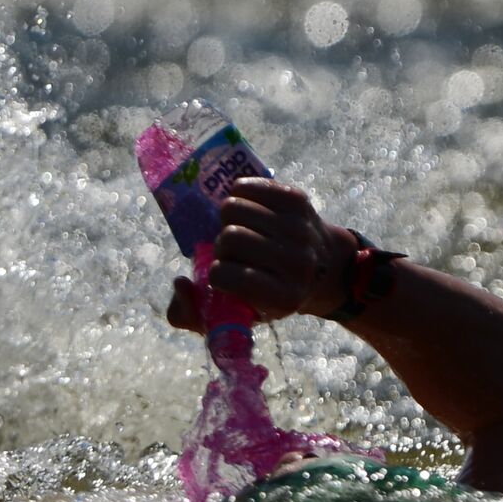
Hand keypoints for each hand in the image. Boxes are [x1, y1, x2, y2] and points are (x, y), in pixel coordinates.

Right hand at [166, 178, 352, 331]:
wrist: (321, 264)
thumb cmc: (265, 292)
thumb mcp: (231, 315)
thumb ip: (190, 314)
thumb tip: (181, 283)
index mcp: (282, 298)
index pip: (223, 275)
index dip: (215, 272)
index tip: (225, 273)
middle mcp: (298, 264)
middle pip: (229, 239)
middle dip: (221, 244)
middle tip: (232, 250)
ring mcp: (300, 229)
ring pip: (234, 208)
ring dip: (228, 218)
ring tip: (239, 228)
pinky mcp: (298, 200)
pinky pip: (247, 186)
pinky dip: (237, 193)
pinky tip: (246, 206)